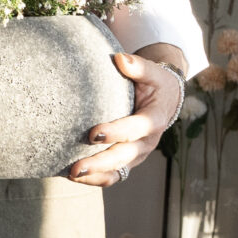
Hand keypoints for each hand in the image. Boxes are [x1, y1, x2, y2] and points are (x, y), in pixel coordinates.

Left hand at [68, 48, 186, 188]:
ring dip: (95, 175)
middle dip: (100, 163)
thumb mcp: (152, 72)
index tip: (93, 133)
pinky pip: (113, 176)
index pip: (135, 129)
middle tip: (76, 167)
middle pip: (123, 156)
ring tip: (71, 175)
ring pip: (117, 170)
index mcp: (154, 119)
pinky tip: (73, 176)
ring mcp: (138, 154)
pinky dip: (95, 178)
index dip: (115, 133)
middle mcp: (147, 141)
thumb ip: (138, 66)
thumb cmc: (155, 83)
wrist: (166, 100)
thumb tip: (120, 58)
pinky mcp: (129, 161)